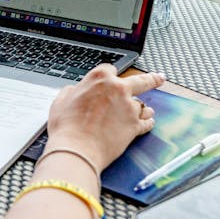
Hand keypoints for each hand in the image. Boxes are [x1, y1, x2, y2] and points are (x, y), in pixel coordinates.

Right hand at [46, 66, 165, 172]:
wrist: (77, 149)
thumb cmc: (66, 127)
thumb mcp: (60, 101)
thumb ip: (71, 91)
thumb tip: (74, 91)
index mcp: (99, 79)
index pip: (110, 69)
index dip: (109, 74)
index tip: (111, 77)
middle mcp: (118, 90)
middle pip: (141, 80)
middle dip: (152, 79)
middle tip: (159, 78)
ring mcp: (128, 108)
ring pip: (142, 104)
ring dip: (144, 108)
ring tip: (149, 110)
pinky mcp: (134, 126)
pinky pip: (146, 123)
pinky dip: (148, 123)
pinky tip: (149, 123)